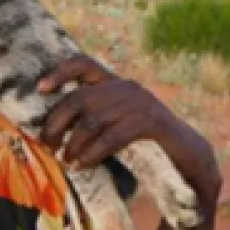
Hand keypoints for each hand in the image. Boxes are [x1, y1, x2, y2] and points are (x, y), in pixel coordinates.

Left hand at [35, 54, 221, 214]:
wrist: (188, 157)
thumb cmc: (144, 143)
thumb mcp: (115, 124)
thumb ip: (90, 119)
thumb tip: (50, 131)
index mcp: (115, 83)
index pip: (83, 64)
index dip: (59, 73)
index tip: (40, 90)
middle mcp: (126, 87)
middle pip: (79, 98)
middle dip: (57, 123)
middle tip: (46, 144)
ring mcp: (140, 103)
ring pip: (92, 120)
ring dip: (73, 143)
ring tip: (66, 159)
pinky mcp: (151, 123)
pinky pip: (112, 137)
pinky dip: (93, 153)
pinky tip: (84, 165)